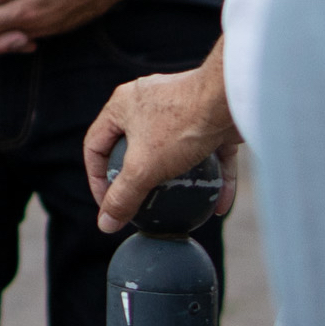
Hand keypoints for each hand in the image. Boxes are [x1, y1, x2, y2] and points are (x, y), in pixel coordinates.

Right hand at [82, 51, 237, 232]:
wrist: (228, 100)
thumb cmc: (179, 127)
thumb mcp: (143, 168)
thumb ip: (123, 196)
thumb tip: (105, 225)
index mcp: (121, 106)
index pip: (96, 146)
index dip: (97, 179)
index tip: (110, 206)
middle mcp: (148, 104)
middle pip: (134, 148)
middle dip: (139, 179)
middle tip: (144, 206)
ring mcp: (182, 111)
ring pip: (174, 152)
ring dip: (178, 181)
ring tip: (180, 206)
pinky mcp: (212, 122)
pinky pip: (209, 155)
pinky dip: (213, 180)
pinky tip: (219, 206)